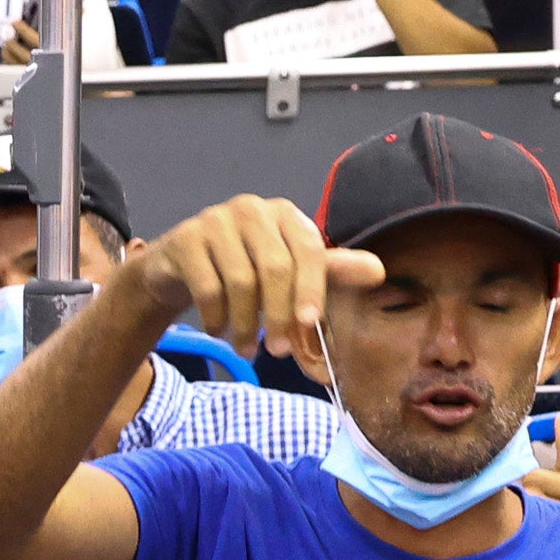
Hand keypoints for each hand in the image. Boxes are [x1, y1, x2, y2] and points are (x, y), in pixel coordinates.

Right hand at [120, 197, 379, 375]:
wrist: (182, 268)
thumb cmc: (246, 271)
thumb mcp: (290, 274)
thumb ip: (330, 274)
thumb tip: (378, 272)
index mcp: (286, 215)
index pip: (308, 249)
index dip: (311, 288)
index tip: (309, 324)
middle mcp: (252, 209)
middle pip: (275, 267)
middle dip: (278, 315)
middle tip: (278, 350)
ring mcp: (216, 220)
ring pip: (240, 281)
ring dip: (245, 325)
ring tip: (246, 348)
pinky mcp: (186, 238)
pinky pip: (207, 287)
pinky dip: (216, 318)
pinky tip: (218, 330)